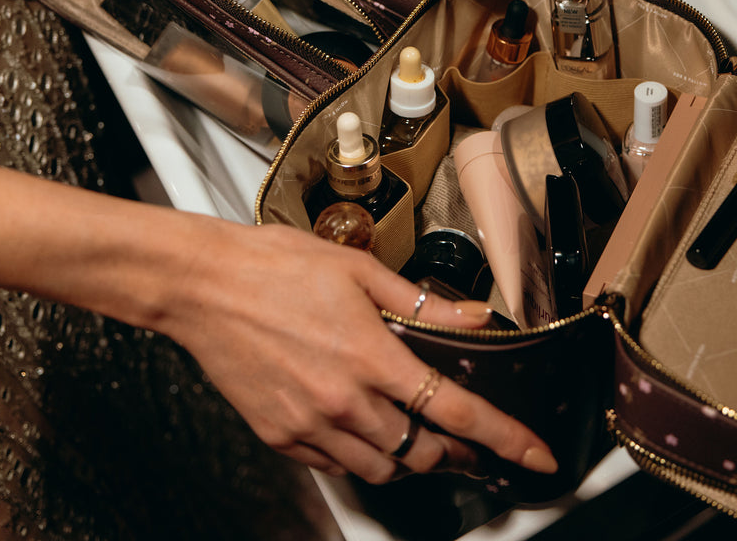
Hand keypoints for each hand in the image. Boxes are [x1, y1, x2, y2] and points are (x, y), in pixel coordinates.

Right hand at [160, 221, 558, 483]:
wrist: (204, 285)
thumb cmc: (275, 268)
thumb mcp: (360, 271)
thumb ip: (423, 303)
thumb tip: (473, 317)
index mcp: (371, 356)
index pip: (456, 412)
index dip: (504, 438)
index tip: (533, 456)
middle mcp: (344, 401)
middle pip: (422, 453)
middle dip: (454, 450)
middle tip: (464, 434)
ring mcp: (309, 425)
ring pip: (381, 469)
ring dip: (409, 457)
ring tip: (413, 427)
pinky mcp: (280, 436)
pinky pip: (336, 466)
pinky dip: (361, 455)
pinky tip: (362, 424)